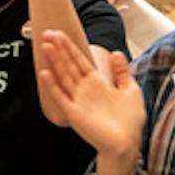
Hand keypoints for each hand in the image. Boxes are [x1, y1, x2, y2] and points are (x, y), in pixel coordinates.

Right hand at [35, 30, 145, 164]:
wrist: (128, 142)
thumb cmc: (129, 119)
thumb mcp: (130, 89)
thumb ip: (121, 72)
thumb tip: (115, 52)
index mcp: (98, 83)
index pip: (81, 61)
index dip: (71, 47)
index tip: (60, 34)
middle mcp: (85, 90)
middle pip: (69, 65)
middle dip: (59, 49)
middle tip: (48, 33)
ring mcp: (78, 101)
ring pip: (63, 77)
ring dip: (54, 61)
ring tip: (45, 46)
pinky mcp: (74, 113)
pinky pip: (61, 97)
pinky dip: (53, 86)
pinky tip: (45, 73)